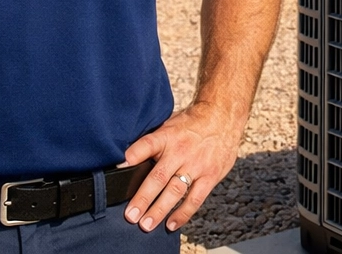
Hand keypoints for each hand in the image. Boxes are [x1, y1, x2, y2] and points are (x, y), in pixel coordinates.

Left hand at [119, 100, 243, 232]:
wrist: (223, 115)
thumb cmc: (191, 123)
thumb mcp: (169, 125)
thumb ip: (153, 142)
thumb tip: (128, 160)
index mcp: (167, 136)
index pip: (147, 144)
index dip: (133, 155)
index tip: (118, 169)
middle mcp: (180, 151)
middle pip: (159, 176)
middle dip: (143, 197)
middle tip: (131, 215)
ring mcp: (196, 164)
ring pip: (175, 190)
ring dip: (160, 209)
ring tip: (146, 225)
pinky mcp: (210, 175)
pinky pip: (195, 198)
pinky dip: (183, 213)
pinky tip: (171, 224)